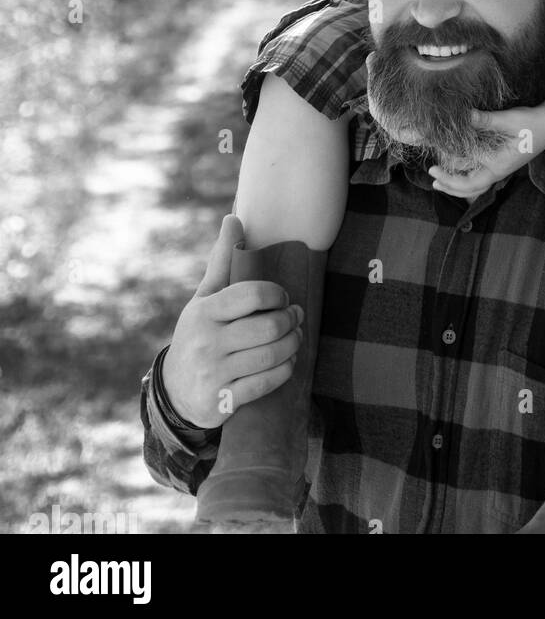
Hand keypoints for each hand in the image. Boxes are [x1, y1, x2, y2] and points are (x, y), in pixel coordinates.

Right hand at [161, 214, 304, 428]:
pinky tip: (287, 360)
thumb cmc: (199, 333)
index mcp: (204, 312)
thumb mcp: (205, 298)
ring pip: (272, 355)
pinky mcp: (224, 401)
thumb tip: (234, 218)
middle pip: (269, 327)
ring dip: (294, 344)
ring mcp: (215, 373)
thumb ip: (222, 261)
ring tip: (295, 336)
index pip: (251, 294)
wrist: (175, 392)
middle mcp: (206, 342)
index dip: (276, 294)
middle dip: (291, 320)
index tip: (282, 297)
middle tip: (296, 316)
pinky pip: (268, 383)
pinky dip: (285, 369)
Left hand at [428, 103, 544, 198]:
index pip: (469, 180)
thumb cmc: (531, 123)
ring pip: (476, 185)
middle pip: (470, 189)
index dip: (449, 176)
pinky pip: (481, 177)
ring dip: (457, 184)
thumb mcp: (507, 120)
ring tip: (440, 181)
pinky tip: (459, 170)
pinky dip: (467, 177)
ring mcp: (500, 169)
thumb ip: (484, 120)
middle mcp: (498, 171)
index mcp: (498, 165)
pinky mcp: (501, 163)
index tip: (433, 168)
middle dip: (450, 185)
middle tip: (432, 176)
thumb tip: (463, 115)